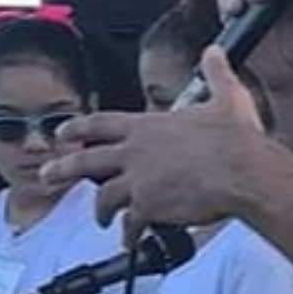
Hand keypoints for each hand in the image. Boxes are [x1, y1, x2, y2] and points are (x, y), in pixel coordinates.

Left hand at [41, 48, 265, 243]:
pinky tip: (132, 240)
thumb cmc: (237, 138)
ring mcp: (139, 181)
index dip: (79, 127)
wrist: (244, 172)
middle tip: (48, 175)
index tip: (63, 132)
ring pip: (104, 197)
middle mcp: (137, 151)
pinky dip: (129, 234)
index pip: (102, 123)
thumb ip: (216, 74)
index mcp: (150, 126)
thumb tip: (215, 52)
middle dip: (63, 168)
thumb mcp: (227, 97)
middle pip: (86, 160)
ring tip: (101, 220)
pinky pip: (130, 224)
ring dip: (100, 210)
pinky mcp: (148, 207)